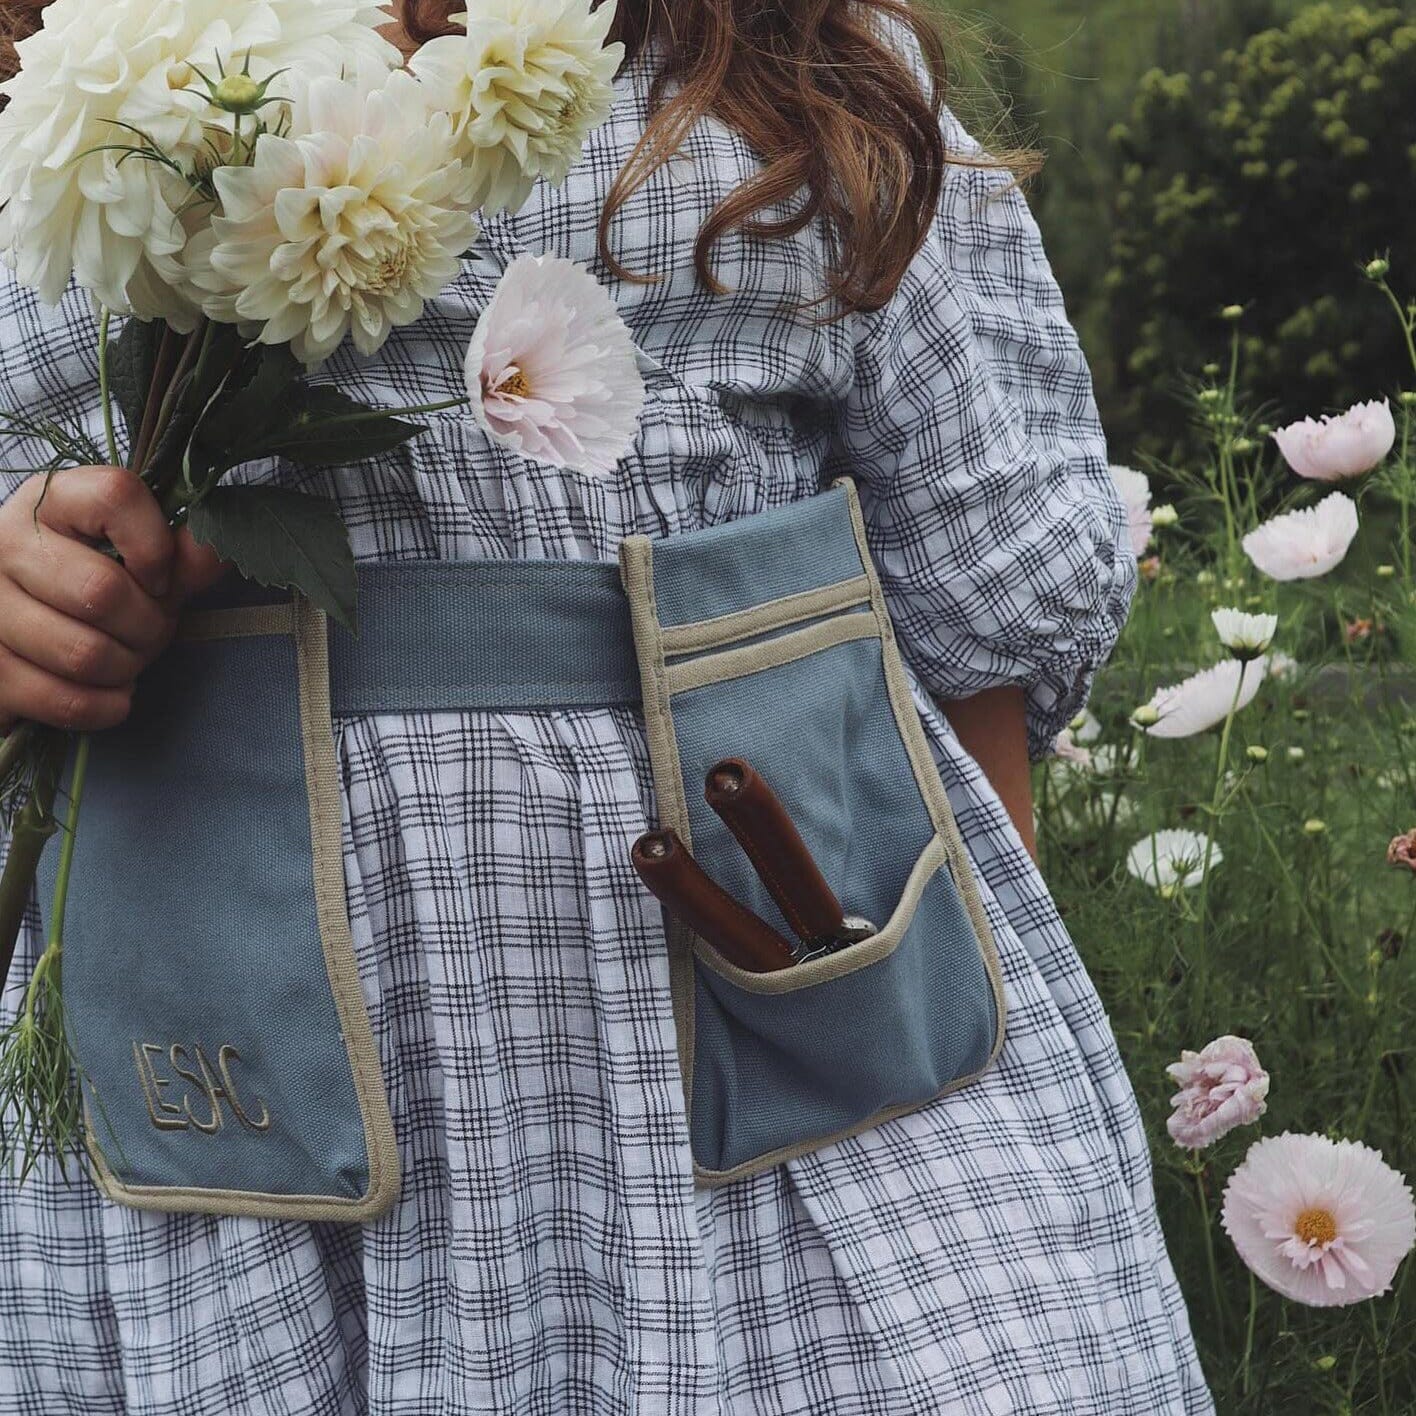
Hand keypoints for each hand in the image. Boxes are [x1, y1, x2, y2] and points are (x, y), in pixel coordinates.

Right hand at [0, 467, 226, 733]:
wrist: (25, 634)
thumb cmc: (94, 586)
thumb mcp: (143, 562)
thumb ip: (182, 555)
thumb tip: (216, 548)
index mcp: (51, 501)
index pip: (116, 497)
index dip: (157, 548)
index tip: (161, 579)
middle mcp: (5, 544)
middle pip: (103, 591)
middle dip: (149, 625)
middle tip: (150, 629)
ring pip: (84, 653)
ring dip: (127, 667)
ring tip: (128, 658)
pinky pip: (64, 700)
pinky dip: (106, 705)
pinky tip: (112, 693)